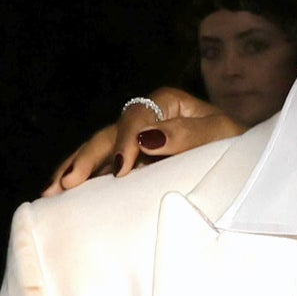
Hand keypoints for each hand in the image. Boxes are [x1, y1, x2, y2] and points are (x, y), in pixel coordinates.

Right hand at [44, 88, 244, 195]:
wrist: (244, 156)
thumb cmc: (235, 141)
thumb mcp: (220, 134)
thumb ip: (187, 135)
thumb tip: (146, 138)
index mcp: (167, 102)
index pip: (137, 117)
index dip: (126, 142)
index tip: (123, 169)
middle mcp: (146, 116)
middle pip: (109, 134)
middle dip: (86, 159)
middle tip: (66, 184)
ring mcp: (136, 138)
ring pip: (98, 150)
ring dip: (75, 169)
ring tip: (51, 191)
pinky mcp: (133, 158)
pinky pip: (104, 166)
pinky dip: (85, 179)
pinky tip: (63, 193)